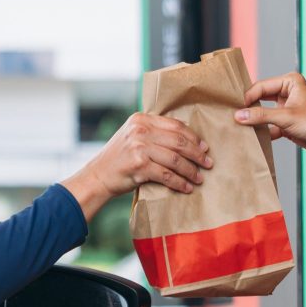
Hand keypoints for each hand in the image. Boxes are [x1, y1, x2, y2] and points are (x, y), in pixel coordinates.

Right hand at [62, 113, 211, 219]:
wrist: (98, 176)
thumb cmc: (120, 158)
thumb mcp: (134, 136)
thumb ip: (154, 132)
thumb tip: (187, 138)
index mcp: (141, 119)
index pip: (176, 125)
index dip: (193, 138)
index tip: (204, 147)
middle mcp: (140, 130)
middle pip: (179, 141)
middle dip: (197, 154)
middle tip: (208, 164)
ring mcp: (139, 147)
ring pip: (176, 159)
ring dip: (191, 170)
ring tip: (199, 178)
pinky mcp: (139, 166)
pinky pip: (167, 175)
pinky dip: (180, 182)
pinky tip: (187, 188)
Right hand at [233, 72, 305, 155]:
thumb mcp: (286, 118)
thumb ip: (261, 116)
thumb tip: (239, 115)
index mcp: (288, 82)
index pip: (261, 87)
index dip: (248, 98)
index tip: (236, 110)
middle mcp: (286, 93)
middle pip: (260, 98)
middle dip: (248, 108)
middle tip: (232, 116)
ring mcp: (286, 108)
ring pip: (263, 113)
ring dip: (254, 121)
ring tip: (238, 127)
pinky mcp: (286, 122)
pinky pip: (269, 125)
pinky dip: (262, 131)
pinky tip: (252, 138)